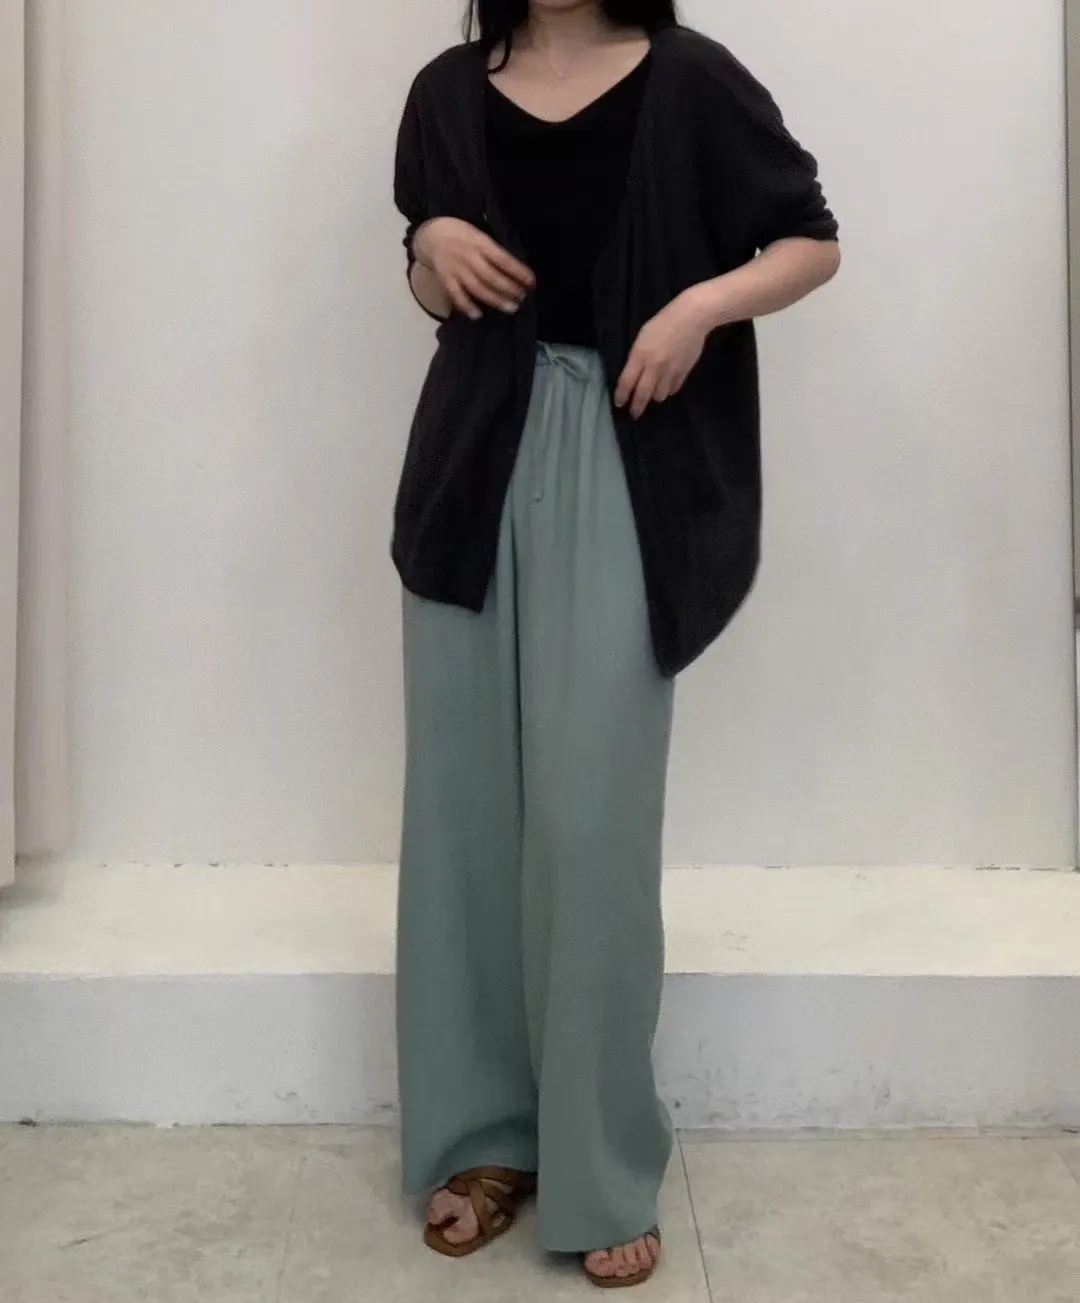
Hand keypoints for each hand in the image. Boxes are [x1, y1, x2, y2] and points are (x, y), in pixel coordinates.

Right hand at [414, 217, 534, 320]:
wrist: (433, 235)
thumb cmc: (463, 236)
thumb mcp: (480, 236)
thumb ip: (494, 252)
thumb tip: (516, 270)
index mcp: (481, 243)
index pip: (503, 259)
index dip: (518, 272)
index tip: (532, 282)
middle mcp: (469, 257)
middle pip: (492, 276)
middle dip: (510, 289)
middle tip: (523, 298)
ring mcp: (457, 270)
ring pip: (478, 288)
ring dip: (496, 300)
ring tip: (511, 308)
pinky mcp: (446, 280)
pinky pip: (456, 295)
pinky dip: (467, 306)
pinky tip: (478, 316)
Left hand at [614, 287, 713, 418]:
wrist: (692, 317)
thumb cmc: (664, 321)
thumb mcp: (643, 336)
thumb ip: (638, 356)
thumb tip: (634, 374)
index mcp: (640, 355)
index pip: (626, 382)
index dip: (621, 396)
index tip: (619, 404)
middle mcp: (654, 367)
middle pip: (642, 395)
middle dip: (636, 407)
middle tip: (634, 414)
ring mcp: (670, 371)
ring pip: (659, 396)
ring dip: (654, 397)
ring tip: (652, 395)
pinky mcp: (684, 372)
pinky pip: (673, 389)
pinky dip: (668, 390)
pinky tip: (667, 386)